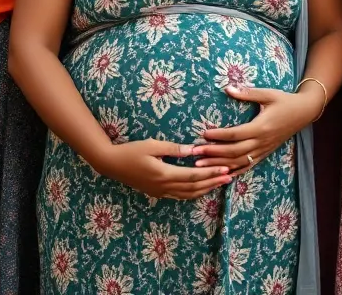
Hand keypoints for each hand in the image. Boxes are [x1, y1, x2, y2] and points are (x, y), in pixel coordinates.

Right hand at [94, 139, 229, 199]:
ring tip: (219, 183)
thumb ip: (174, 149)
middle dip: (213, 182)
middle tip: (229, 177)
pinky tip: (201, 188)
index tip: (225, 169)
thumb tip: (195, 150)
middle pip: (194, 187)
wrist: (112, 164)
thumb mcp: (153, 145)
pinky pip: (180, 196)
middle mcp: (164, 187)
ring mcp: (161, 192)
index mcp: (165, 174)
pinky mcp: (157, 193)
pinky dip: (193, 193)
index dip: (211, 173)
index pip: (194, 176)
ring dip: (205, 189)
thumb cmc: (131, 151)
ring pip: (188, 194)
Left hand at [193, 85, 321, 175]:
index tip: (203, 134)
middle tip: (195, 153)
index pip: (236, 134)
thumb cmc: (284, 101)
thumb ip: (247, 93)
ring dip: (219, 164)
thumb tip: (227, 88)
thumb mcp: (268, 94)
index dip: (219, 136)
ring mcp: (263, 150)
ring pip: (239, 161)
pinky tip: (221, 173)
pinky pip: (248, 165)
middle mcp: (261, 142)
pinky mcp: (265, 153)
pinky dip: (234, 170)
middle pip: (234, 151)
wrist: (303, 113)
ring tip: (201, 165)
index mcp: (261, 127)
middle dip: (213, 153)